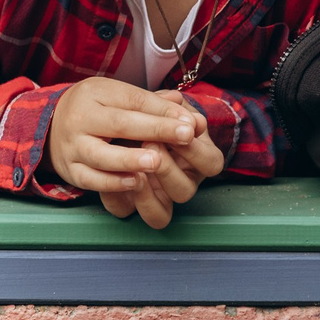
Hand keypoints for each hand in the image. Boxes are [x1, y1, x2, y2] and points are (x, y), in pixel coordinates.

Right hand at [46, 77, 206, 220]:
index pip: (133, 100)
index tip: (190, 121)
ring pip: (101, 155)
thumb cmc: (92, 108)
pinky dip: (113, 183)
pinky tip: (136, 182)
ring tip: (157, 162)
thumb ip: (150, 103)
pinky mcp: (70, 171)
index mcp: (95, 94)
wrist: (50, 125)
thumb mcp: (115, 95)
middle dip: (156, 130)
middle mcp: (80, 118)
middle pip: (119, 124)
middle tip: (185, 135)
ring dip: (131, 160)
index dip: (163, 111)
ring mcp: (73, 146)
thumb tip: (184, 108)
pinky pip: (91, 180)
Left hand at [96, 90, 226, 228]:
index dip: (197, 150)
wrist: (116, 119)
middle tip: (150, 143)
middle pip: (185, 192)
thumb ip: (170, 107)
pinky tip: (108, 174)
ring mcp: (154, 197)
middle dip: (168, 169)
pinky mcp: (127, 203)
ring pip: (159, 215)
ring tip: (132, 167)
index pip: (211, 164)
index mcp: (196, 159)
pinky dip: (114, 195)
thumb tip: (180, 105)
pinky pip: (123, 211)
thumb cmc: (149, 113)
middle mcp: (179, 183)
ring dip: (145, 192)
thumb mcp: (162, 106)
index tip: (183, 130)